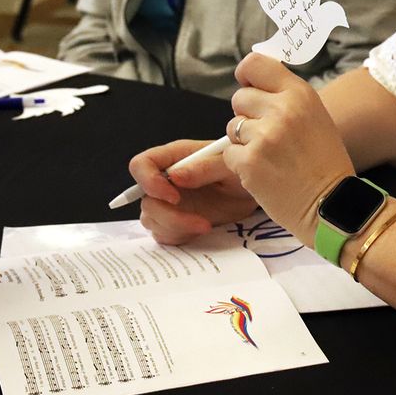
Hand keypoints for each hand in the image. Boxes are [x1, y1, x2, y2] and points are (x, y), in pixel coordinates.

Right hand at [130, 139, 257, 244]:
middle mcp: (166, 180)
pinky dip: (180, 237)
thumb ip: (204, 167)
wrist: (254, 192)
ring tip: (206, 226)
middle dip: (169, 216)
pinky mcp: (175, 221)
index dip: (149, 182)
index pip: (141, 165)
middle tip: (200, 222)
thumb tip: (175, 176)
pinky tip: (202, 230)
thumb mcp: (231, 165)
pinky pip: (163, 234)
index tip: (174, 197)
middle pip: (145, 200)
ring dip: (177, 228)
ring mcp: (169, 202)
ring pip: (152, 220)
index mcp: (175, 157)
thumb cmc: (243, 169)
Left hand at [222, 52, 355, 238]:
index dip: (246, 76)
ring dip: (244, 142)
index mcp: (299, 94)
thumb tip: (252, 82)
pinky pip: (229, 154)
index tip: (250, 88)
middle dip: (247, 116)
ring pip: (232, 127)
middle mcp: (281, 109)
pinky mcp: (248, 162)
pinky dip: (241, 165)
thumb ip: (286, 98)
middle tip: (267, 136)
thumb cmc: (324, 162)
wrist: (332, 205)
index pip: (254, 64)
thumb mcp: (314, 116)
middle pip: (239, 98)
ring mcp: (263, 136)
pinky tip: (264, 172)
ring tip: (269, 157)